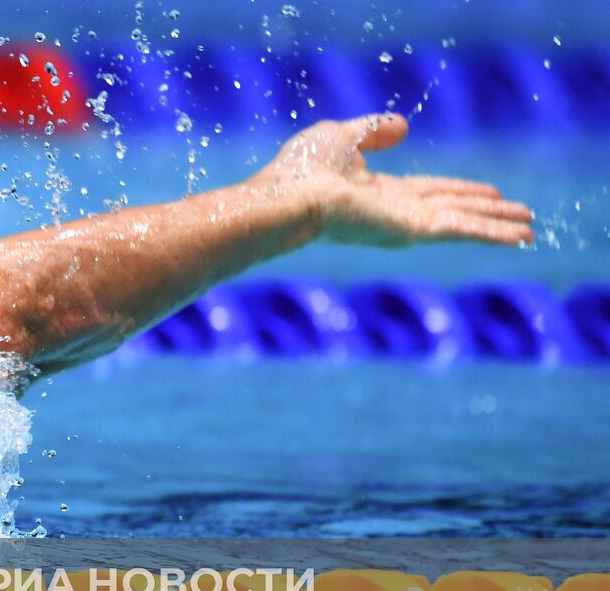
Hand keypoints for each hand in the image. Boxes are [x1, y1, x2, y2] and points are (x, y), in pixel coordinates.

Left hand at [255, 113, 533, 246]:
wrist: (288, 195)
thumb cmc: (302, 168)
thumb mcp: (341, 135)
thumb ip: (373, 130)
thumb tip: (403, 126)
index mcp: (377, 192)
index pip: (428, 190)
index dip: (459, 190)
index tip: (488, 191)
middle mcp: (394, 211)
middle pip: (451, 208)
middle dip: (485, 212)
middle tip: (519, 215)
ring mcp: (404, 222)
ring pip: (462, 222)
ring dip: (497, 226)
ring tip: (529, 230)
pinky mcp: (411, 228)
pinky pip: (461, 229)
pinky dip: (493, 233)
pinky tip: (520, 237)